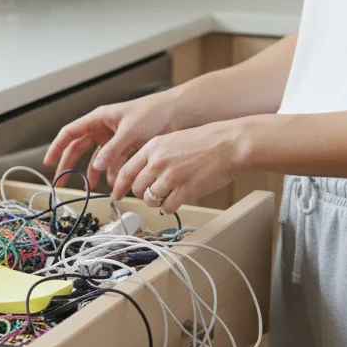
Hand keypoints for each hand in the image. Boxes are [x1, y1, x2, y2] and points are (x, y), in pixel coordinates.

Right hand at [43, 92, 179, 188]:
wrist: (176, 114)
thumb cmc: (152, 112)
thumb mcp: (129, 131)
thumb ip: (112, 150)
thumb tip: (96, 166)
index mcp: (99, 118)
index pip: (70, 133)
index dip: (57, 147)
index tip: (49, 162)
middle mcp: (103, 129)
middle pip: (79, 148)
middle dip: (70, 165)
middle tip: (63, 181)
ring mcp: (114, 140)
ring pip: (96, 159)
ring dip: (93, 173)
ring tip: (90, 187)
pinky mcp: (126, 149)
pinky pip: (113, 163)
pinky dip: (112, 173)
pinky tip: (113, 182)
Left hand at [110, 120, 245, 212]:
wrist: (229, 144)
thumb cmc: (206, 142)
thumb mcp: (173, 140)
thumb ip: (155, 155)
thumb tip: (143, 173)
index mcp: (153, 147)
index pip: (126, 171)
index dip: (119, 186)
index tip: (116, 195)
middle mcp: (158, 162)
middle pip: (136, 187)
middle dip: (141, 194)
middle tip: (150, 195)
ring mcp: (170, 177)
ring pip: (149, 199)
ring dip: (156, 201)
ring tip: (168, 194)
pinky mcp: (184, 190)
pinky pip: (167, 207)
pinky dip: (170, 207)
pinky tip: (178, 199)